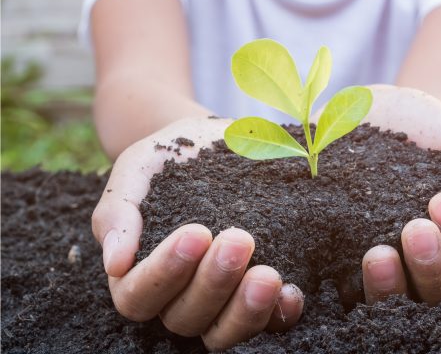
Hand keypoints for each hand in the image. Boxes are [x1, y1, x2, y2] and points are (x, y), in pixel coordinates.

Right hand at [92, 117, 303, 350]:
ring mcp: (219, 302)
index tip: (196, 232)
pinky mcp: (257, 298)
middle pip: (185, 317)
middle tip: (238, 240)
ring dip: (245, 310)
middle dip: (212, 283)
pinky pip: (268, 324)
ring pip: (223, 332)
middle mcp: (178, 297)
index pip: (138, 297)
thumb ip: (117, 212)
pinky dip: (279, 314)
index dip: (164, 273)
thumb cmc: (167, 160)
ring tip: (267, 276)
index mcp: (139, 275)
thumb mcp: (137, 171)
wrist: (212, 144)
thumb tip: (114, 264)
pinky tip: (290, 292)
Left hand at [360, 85, 440, 304]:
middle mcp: (439, 268)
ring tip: (378, 254)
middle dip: (435, 268)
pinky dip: (353, 286)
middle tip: (415, 228)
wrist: (373, 114)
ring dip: (393, 288)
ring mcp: (397, 274)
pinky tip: (346, 263)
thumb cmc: (430, 130)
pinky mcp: (351, 271)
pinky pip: (355, 296)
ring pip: (402, 306)